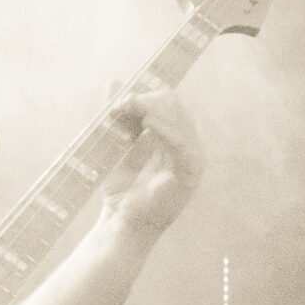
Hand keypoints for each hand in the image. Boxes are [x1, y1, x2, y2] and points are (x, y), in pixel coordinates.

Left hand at [100, 87, 202, 235]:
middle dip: (146, 100)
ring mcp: (191, 160)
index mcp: (173, 139)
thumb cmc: (120, 190)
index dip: (143, 96)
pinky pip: (182, 144)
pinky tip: (146, 124)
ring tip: (128, 110)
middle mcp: (186, 146)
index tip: (117, 100)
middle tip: (120, 105)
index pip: (166, 104)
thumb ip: (118, 115)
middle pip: (174, 106)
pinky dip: (164, 130)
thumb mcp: (116, 144)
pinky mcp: (190, 174)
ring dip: (150, 110)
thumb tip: (113, 80)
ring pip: (178, 118)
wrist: (119, 223)